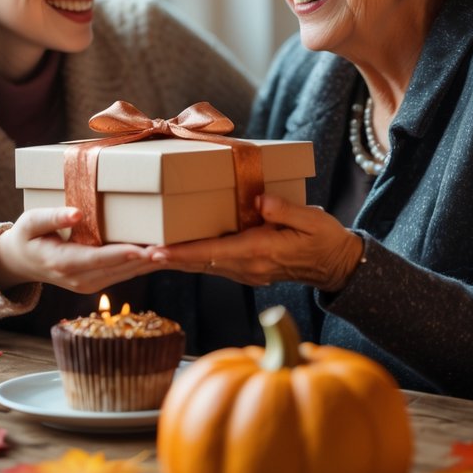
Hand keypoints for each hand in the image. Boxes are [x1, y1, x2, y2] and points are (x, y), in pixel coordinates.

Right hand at [0, 206, 157, 293]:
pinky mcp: (97, 283)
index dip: (122, 254)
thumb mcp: (30, 222)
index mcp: (63, 263)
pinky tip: (161, 254)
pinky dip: (143, 264)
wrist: (21, 263)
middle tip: (172, 247)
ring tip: (174, 250)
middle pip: (119, 269)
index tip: (143, 248)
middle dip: (145, 259)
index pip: (98, 259)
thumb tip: (76, 213)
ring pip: (126, 273)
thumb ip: (52, 217)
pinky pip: (125, 274)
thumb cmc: (26, 236)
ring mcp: (89, 284)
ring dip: (149, 263)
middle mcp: (79, 279)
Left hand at [149, 194, 364, 292]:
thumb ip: (285, 209)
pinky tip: (175, 252)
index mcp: (260, 252)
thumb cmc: (325, 238)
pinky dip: (192, 259)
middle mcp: (248, 266)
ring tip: (147, 251)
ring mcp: (246, 271)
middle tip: (135, 251)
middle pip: (199, 263)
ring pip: (203, 266)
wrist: (336, 265)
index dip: (181, 253)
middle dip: (168, 258)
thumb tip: (259, 200)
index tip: (155, 251)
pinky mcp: (247, 270)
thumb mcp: (312, 219)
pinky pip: (213, 265)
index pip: (212, 253)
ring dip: (176, 260)